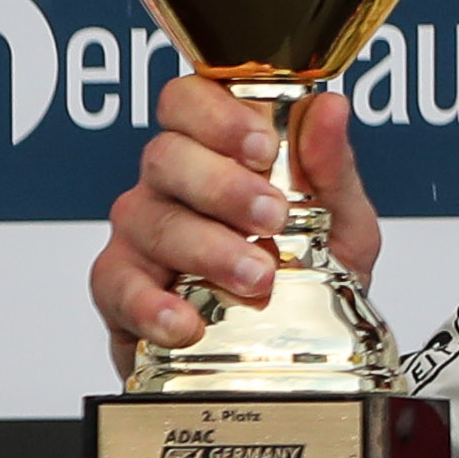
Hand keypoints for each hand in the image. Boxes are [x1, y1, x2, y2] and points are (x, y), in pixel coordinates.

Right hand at [90, 79, 380, 381]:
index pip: (188, 102)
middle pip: (165, 157)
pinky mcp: (122, 295)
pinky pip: (117, 287)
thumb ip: (333, 169)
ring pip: (148, 221)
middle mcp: (170, 187)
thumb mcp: (341, 222)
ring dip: (204, 247)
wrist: (296, 355)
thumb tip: (332, 108)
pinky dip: (150, 305)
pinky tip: (186, 321)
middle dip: (221, 186)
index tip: (261, 147)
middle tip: (271, 218)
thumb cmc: (311, 274)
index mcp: (215, 153)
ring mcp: (141, 238)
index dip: (217, 115)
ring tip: (255, 277)